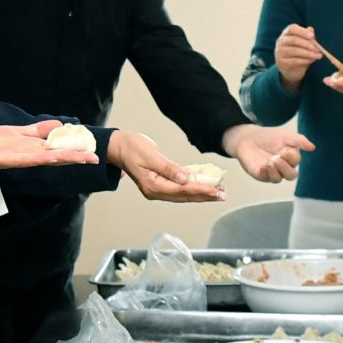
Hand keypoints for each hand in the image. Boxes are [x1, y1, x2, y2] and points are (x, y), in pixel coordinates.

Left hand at [0, 119, 101, 169]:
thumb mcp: (19, 131)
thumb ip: (39, 130)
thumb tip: (60, 126)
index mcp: (34, 148)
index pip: (59, 150)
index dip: (76, 151)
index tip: (93, 153)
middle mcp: (31, 153)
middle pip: (58, 155)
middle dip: (76, 157)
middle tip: (95, 159)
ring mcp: (22, 155)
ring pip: (48, 157)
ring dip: (66, 158)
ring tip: (84, 159)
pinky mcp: (11, 156)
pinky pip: (30, 157)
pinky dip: (44, 157)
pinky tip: (56, 157)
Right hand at [108, 129, 222, 200]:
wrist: (118, 147)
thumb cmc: (132, 148)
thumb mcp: (150, 155)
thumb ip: (168, 168)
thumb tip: (185, 179)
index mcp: (153, 186)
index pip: (181, 190)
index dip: (200, 190)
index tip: (215, 191)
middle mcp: (156, 192)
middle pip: (185, 196)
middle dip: (204, 196)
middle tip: (223, 195)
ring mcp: (158, 189)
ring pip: (184, 194)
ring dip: (201, 193)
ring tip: (219, 192)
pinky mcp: (160, 184)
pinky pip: (180, 188)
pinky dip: (193, 187)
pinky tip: (205, 185)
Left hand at [225, 124, 311, 182]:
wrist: (248, 138)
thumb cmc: (268, 136)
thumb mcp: (285, 135)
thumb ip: (299, 140)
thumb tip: (312, 147)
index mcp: (290, 157)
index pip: (296, 161)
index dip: (292, 156)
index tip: (284, 149)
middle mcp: (283, 167)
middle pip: (291, 175)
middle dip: (286, 167)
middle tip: (278, 157)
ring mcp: (272, 172)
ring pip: (280, 179)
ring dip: (277, 170)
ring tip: (271, 161)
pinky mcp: (261, 175)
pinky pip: (267, 178)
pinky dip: (267, 172)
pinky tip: (264, 165)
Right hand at [274, 24, 323, 91]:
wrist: (292, 69)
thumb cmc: (299, 53)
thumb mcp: (305, 44)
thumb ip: (308, 37)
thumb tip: (311, 29)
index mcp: (286, 33)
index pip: (292, 28)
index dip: (302, 31)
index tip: (312, 36)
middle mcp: (281, 41)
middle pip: (294, 40)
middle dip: (308, 44)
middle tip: (318, 49)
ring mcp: (280, 52)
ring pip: (295, 51)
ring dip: (308, 53)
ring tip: (318, 55)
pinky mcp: (281, 62)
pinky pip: (294, 61)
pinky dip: (305, 60)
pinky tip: (312, 60)